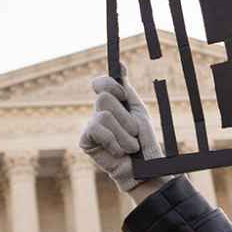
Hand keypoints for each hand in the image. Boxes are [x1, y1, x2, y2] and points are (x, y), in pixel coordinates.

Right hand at [79, 66, 163, 192]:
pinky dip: (113, 141)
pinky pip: (96, 130)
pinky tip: (118, 152)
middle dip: (125, 118)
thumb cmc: (144, 141)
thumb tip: (119, 62)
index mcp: (113, 104)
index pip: (100, 83)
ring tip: (130, 146)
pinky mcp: (85, 142)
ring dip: (123, 134)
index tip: (124, 96)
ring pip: (103, 115)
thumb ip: (127, 89)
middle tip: (134, 133)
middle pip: (104, 98)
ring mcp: (91, 127)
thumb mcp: (138, 111)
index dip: (110, 84)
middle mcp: (99, 112)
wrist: (146, 168)